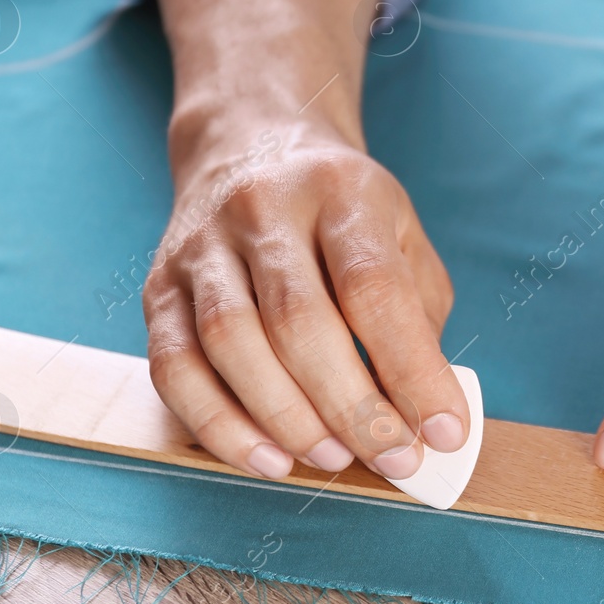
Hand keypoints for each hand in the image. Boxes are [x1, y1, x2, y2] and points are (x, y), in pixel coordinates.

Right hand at [143, 115, 466, 480]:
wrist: (249, 143)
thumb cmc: (341, 212)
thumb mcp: (400, 234)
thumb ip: (418, 316)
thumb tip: (423, 415)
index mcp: (341, 192)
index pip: (374, 287)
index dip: (411, 368)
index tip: (443, 431)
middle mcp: (264, 210)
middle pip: (299, 321)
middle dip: (351, 407)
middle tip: (392, 458)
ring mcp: (203, 246)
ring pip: (229, 342)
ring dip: (285, 419)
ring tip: (333, 460)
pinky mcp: (160, 285)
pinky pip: (175, 365)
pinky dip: (218, 424)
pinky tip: (266, 458)